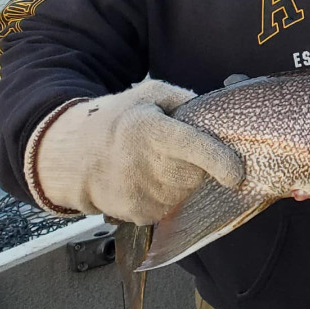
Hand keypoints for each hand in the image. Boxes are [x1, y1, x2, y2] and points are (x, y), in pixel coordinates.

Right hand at [28, 79, 243, 224]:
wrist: (72, 157)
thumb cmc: (115, 120)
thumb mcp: (148, 94)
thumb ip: (182, 98)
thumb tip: (211, 111)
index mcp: (154, 132)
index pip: (194, 148)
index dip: (219, 161)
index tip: (237, 174)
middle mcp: (148, 167)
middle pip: (196, 173)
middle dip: (195, 163)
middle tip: (173, 151)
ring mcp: (142, 195)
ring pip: (185, 191)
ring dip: (180, 179)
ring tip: (156, 164)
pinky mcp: (138, 214)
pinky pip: (170, 206)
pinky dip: (166, 195)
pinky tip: (147, 180)